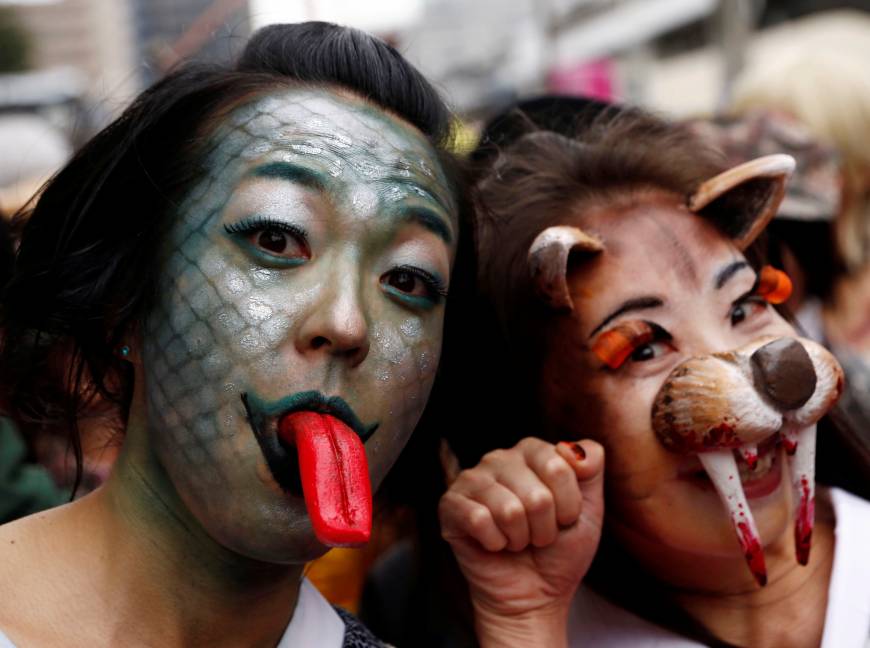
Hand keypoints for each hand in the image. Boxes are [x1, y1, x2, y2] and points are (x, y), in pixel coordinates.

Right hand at [438, 437, 604, 647]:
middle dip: (545, 528)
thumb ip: (591, 465)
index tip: (564, 519)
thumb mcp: (590, 506)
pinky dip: (495, 544)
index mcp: (531, 451)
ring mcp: (472, 480)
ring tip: (517, 540)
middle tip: (538, 535)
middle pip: (537, 495)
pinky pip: (479, 520)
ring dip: (520, 539)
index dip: (569, 505)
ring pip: (509, 510)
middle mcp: (499, 458)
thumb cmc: (560, 548)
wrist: (535, 593)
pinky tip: (494, 544)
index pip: (558, 466)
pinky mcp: (450, 505)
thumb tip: (572, 449)